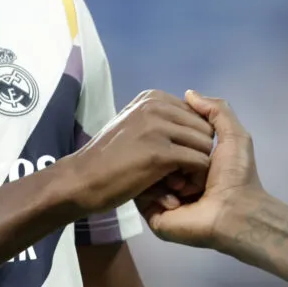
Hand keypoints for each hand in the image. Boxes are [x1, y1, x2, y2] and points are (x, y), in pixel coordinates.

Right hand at [61, 91, 214, 215]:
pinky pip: (199, 162)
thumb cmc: (108, 157)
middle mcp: (156, 106)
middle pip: (204, 128)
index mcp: (152, 98)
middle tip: (181, 173)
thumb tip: (191, 114)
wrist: (82, 179)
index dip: (192, 139)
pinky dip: (194, 178)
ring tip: (178, 181)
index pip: (196, 114)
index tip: (177, 158)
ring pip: (205, 145)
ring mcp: (157, 128)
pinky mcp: (159, 153)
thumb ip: (159, 117)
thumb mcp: (134, 124)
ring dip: (197, 167)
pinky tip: (176, 189)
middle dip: (198, 152)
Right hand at [143, 91, 264, 248]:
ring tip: (181, 185)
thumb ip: (216, 109)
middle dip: (169, 155)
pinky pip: (141, 194)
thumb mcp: (233, 134)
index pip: (170, 135)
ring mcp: (161, 194)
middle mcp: (173, 174)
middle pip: (154, 152)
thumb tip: (189, 93)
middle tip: (183, 166)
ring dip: (165, 176)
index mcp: (188, 158)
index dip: (175, 133)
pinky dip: (159, 193)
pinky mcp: (153, 212)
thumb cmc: (236, 174)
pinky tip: (176, 200)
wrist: (235, 212)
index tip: (181, 137)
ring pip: (144, 172)